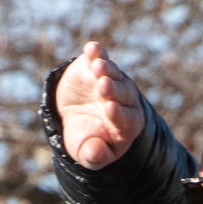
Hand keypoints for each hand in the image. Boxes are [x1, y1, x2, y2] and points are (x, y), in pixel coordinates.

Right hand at [55, 40, 144, 168]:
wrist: (75, 117)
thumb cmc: (86, 138)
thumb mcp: (87, 152)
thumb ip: (94, 155)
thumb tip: (95, 151)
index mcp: (127, 125)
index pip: (127, 118)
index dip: (118, 113)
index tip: (109, 108)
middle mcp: (124, 100)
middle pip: (123, 93)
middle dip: (113, 89)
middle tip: (103, 85)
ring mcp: (111, 80)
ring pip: (114, 74)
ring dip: (106, 69)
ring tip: (98, 66)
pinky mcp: (96, 66)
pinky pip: (100, 57)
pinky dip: (96, 52)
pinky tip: (92, 48)